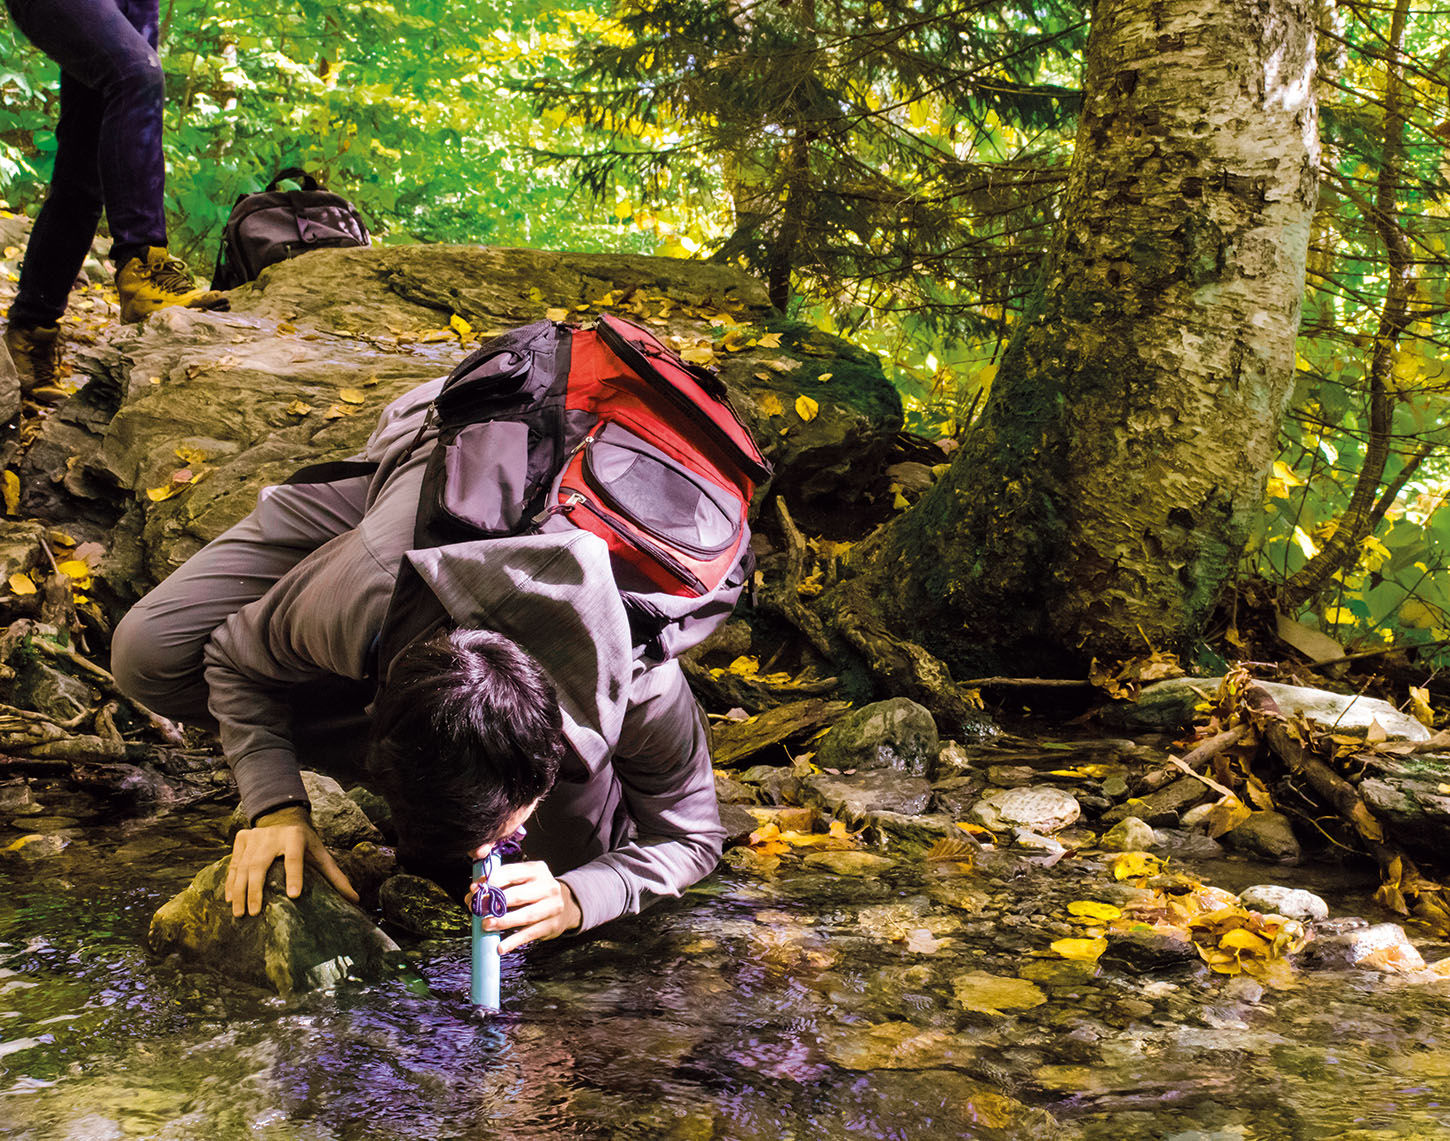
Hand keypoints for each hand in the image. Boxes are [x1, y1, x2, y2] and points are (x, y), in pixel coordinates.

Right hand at [225, 805, 359, 917]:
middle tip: (255, 913)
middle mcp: (272, 835)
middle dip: (256, 890)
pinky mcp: (242, 838)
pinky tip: (230, 899)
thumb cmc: (305, 841)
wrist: (282, 815)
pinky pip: (234, 863)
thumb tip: (354, 900)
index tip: (294, 895)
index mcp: (296, 837)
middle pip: (261, 864)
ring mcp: (255, 836)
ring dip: (240, 890)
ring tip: (240, 913)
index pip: (295, 858)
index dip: (295, 876)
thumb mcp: (321, 854)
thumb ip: (336, 876)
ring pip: (244, 866)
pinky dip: (230, 882)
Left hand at [467, 860, 581, 953]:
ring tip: (486, 925)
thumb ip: (501, 882)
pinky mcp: (552, 925)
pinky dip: (514, 941)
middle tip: (477, 909)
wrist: (567, 906)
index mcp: (537, 869)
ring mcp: (552, 906)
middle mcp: (548, 886)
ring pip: (525, 915)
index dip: (491, 881)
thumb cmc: (535, 892)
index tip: (475, 889)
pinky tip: (501, 947)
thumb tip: (472, 893)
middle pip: (518, 895)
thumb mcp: (524, 879)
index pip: (511, 873)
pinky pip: (530, 934)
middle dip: (495, 903)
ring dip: (503, 922)